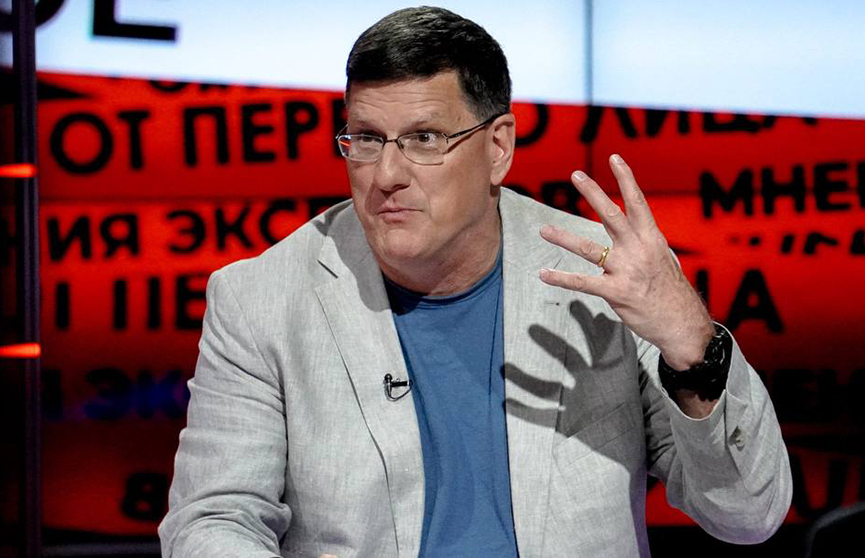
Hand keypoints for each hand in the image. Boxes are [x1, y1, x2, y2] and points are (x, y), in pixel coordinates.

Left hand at [538, 154, 713, 370]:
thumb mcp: (662, 260)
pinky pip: (583, 283)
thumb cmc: (670, 292)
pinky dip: (561, 278)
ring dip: (564, 237)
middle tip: (576, 175)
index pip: (638, 203)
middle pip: (612, 216)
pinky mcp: (616, 292)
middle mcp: (638, 250)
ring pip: (590, 249)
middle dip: (593, 194)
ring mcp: (627, 270)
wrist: (683, 324)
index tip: (614, 158)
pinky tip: (544, 273)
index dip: (626, 179)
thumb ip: (643, 244)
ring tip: (544, 229)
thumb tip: (631, 231)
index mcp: (651, 239)